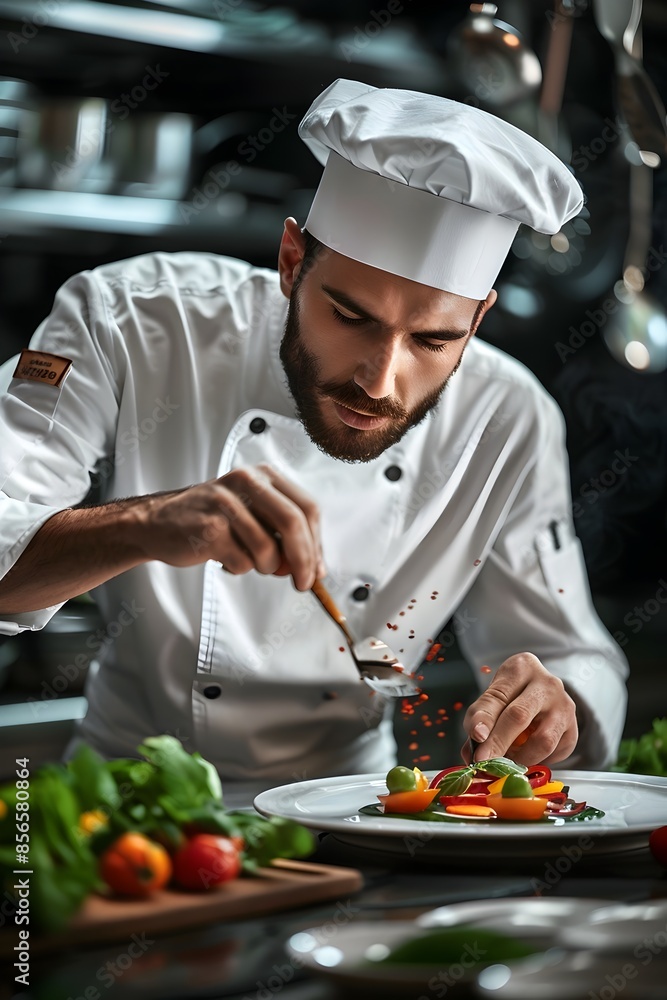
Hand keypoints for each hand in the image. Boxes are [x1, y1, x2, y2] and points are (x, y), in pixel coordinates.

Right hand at [136, 464, 324, 590]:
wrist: (158, 523)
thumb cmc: (211, 519)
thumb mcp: (252, 514)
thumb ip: (283, 534)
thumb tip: (314, 567)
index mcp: (264, 475)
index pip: (308, 507)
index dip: (317, 543)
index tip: (317, 568)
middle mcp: (247, 482)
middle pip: (293, 524)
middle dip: (304, 561)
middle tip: (304, 583)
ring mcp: (226, 503)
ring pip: (268, 549)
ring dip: (265, 567)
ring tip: (248, 560)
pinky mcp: (209, 528)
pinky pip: (242, 562)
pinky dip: (239, 568)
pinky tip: (224, 557)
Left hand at [461, 652, 577, 765]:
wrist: (541, 693)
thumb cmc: (514, 694)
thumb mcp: (492, 697)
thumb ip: (479, 719)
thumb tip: (472, 752)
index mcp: (522, 668)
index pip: (499, 696)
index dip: (485, 721)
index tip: (476, 739)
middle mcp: (548, 684)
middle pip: (520, 716)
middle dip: (499, 742)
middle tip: (484, 760)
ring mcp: (565, 706)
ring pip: (543, 741)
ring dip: (521, 756)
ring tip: (507, 757)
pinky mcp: (574, 729)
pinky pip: (555, 753)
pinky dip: (537, 760)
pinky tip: (527, 752)